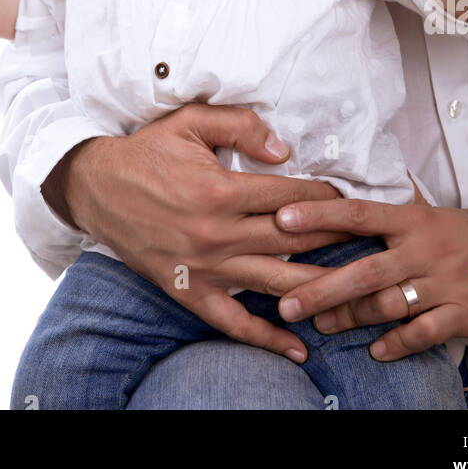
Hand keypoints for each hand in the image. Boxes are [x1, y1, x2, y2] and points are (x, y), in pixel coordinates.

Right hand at [49, 104, 351, 362]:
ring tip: (356, 295)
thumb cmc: (146, 152)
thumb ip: (240, 127)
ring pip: (274, 283)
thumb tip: (285, 150)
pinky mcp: (189, 291)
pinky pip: (233, 322)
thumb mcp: (189, 122)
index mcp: (220, 190)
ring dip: (318, 290)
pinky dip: (267, 337)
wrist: (95, 187)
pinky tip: (299, 346)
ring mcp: (204, 267)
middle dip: (337, 242)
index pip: (290, 198)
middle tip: (372, 245)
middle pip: (293, 242)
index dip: (327, 199)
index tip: (353, 201)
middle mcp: (216, 233)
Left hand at [270, 197, 467, 359]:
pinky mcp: (466, 313)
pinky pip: (424, 332)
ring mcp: (446, 283)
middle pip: (365, 269)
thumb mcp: (437, 212)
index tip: (282, 219)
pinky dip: (398, 343)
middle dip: (322, 287)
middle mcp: (425, 249)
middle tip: (286, 300)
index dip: (319, 216)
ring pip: (389, 303)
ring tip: (319, 326)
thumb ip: (395, 210)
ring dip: (351, 318)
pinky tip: (377, 351)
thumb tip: (355, 186)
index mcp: (414, 219)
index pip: (358, 212)